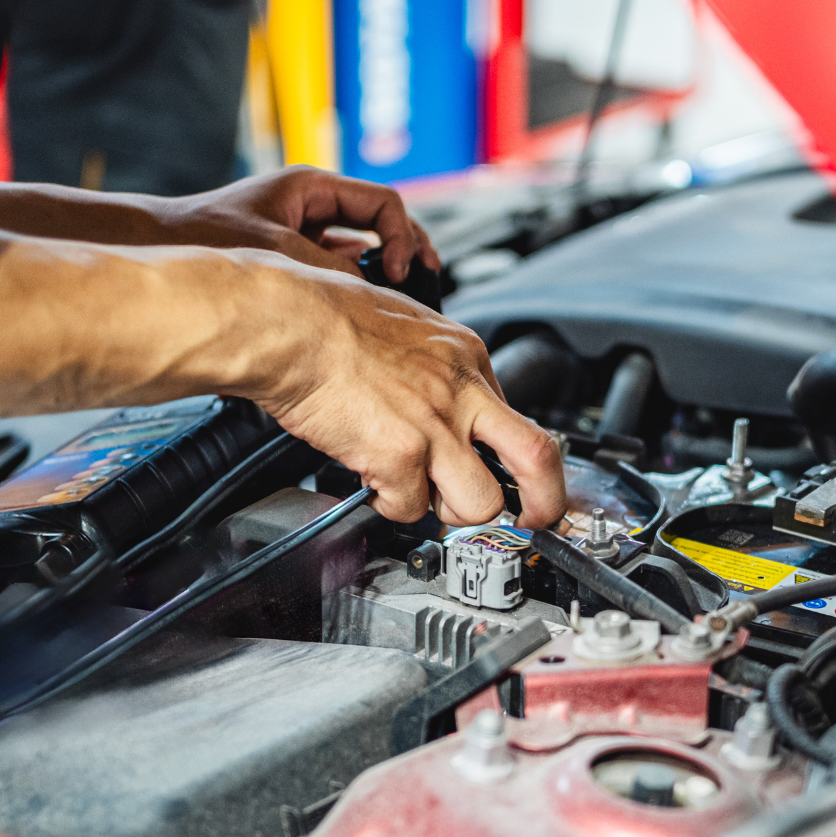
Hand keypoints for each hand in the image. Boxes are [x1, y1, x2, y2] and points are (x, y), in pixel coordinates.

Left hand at [152, 166, 440, 279]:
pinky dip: (355, 282)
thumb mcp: (276, 251)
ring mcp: (304, 229)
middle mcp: (312, 204)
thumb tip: (371, 291)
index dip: (402, 236)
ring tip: (401, 294)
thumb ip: (328, 269)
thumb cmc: (205, 235)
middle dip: (407, 248)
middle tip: (425, 278)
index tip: (400, 270)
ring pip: (362, 244)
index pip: (383, 203)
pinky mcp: (294, 256)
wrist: (162, 246)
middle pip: (382, 221)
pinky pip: (339, 266)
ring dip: (383, 267)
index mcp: (312, 186)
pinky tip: (361, 304)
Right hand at [230, 253, 566, 528]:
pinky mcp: (400, 455)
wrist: (291, 323)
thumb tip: (438, 401)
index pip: (515, 417)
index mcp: (466, 357)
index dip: (507, 456)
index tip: (506, 473)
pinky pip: (410, 509)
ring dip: (452, 511)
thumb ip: (433, 368)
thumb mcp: (407, 325)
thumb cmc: (327, 316)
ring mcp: (435, 426)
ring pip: (481, 503)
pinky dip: (391, 505)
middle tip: (535, 519)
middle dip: (545, 501)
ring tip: (421, 494)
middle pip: (537, 458)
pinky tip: (373, 481)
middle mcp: (460, 392)